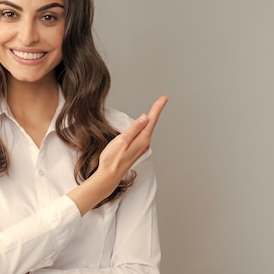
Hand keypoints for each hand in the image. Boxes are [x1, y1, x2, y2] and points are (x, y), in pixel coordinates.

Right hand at [68, 95, 167, 213]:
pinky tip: (143, 124)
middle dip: (156, 110)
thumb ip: (134, 128)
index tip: (164, 98)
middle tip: (162, 100)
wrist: (109, 175)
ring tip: (155, 108)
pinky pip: (142, 134)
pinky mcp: (136, 149)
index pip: (152, 119)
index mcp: (142, 139)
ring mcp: (140, 147)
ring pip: (147, 129)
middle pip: (151, 123)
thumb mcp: (122, 140)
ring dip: (151, 118)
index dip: (158, 107)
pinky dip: (144, 126)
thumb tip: (144, 118)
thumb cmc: (113, 159)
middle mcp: (144, 143)